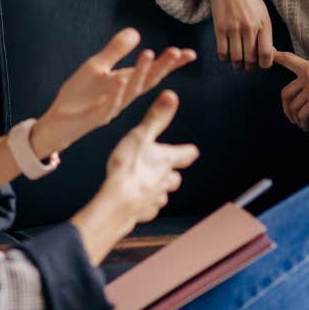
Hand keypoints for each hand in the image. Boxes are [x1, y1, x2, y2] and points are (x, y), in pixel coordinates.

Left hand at [31, 29, 195, 157]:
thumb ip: (116, 50)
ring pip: (130, 90)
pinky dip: (115, 93)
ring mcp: (111, 107)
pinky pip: (107, 104)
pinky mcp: (95, 116)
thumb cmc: (79, 96)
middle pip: (147, 81)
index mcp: (126, 84)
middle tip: (177, 51)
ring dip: (141, 73)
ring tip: (150, 54)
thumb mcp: (97, 67)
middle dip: (162, 66)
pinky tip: (121, 79)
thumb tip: (136, 32)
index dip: (171, 64)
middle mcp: (123, 96)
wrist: (58, 121)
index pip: (153, 72)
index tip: (190, 54)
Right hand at [104, 91, 199, 226]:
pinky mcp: (144, 213)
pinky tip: (135, 201)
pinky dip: (144, 205)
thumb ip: (156, 117)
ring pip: (162, 195)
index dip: (187, 151)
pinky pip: (148, 209)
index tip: (190, 150)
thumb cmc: (128, 168)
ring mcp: (156, 199)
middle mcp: (166, 181)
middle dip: (171, 173)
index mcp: (167, 161)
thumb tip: (171, 96)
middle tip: (164, 168)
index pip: (187, 154)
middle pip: (175, 178)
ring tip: (145, 184)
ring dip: (158, 190)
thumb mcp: (140, 136)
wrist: (118, 203)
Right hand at [202, 0, 273, 68]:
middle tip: (249, 65)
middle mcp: (249, 26)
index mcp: (263, 23)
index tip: (261, 64)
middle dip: (250, 67)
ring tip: (238, 62)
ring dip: (237, 65)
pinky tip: (227, 56)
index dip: (265, 65)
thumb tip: (268, 56)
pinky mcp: (220, 28)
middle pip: (250, 59)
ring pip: (236, 58)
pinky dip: (225, 59)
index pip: (266, 54)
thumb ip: (266, 34)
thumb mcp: (263, 13)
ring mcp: (233, 28)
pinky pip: (222, 52)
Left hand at [273, 50, 308, 130]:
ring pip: (293, 108)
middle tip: (293, 118)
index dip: (276, 57)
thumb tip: (302, 95)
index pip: (289, 59)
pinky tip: (308, 127)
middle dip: (286, 109)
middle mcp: (308, 76)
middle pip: (285, 94)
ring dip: (296, 120)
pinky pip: (302, 116)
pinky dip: (303, 124)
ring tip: (304, 124)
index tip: (270, 55)